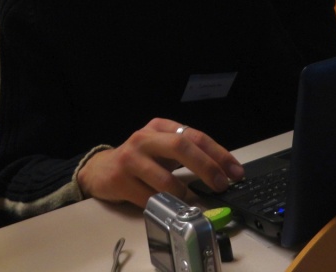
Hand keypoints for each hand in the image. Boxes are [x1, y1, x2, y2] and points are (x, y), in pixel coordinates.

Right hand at [76, 119, 244, 207]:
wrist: (101, 170)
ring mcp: (131, 158)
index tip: (235, 172)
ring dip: (184, 193)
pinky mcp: (120, 180)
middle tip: (222, 185)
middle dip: (206, 167)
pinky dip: (165, 205)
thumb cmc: (140, 160)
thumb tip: (223, 171)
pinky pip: (149, 198)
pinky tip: (172, 208)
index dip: (218, 154)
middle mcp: (145, 138)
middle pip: (181, 147)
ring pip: (165, 178)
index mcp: (160, 127)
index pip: (195, 136)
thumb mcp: (162, 149)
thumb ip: (187, 153)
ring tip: (193, 201)